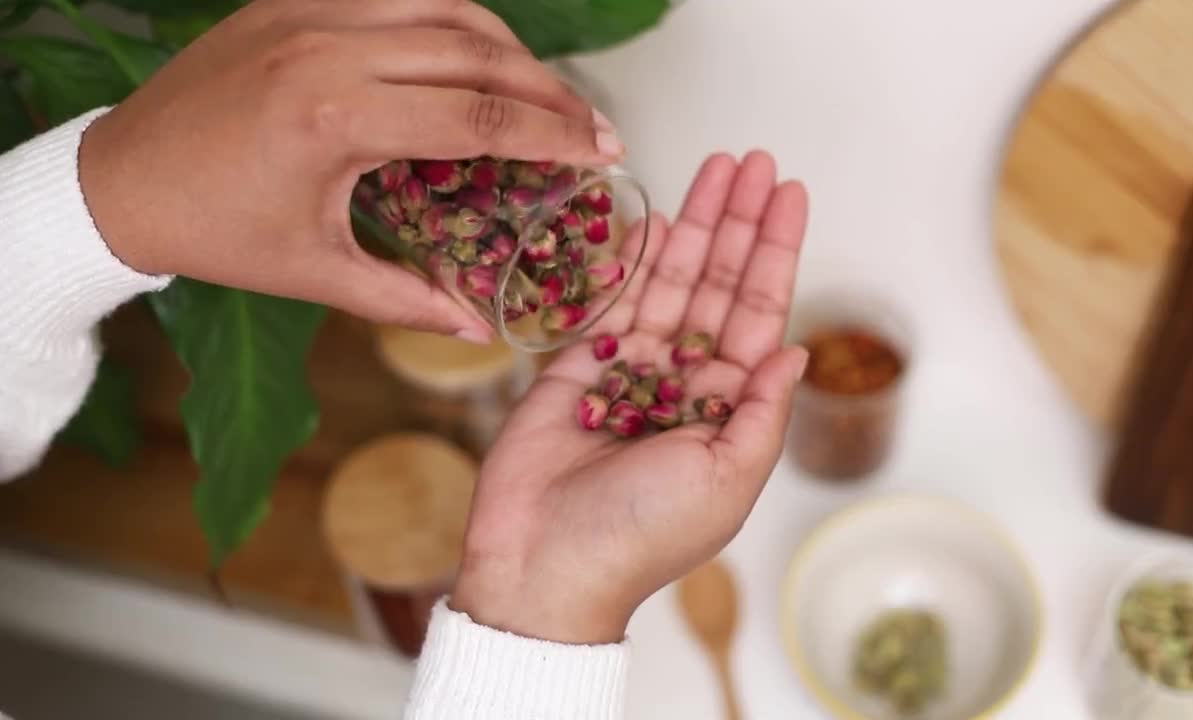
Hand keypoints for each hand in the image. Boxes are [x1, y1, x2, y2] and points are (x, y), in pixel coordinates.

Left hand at [79, 0, 621, 341]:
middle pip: (477, 50)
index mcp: (335, 118)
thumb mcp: (315, 273)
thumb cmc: (214, 231)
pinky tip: (474, 55)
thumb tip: (475, 327)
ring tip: (545, 91)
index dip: (553, 135)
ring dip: (508, 46)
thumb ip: (405, 299)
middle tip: (594, 125)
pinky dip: (450, 19)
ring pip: (445, 6)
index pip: (478, 114)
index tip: (602, 151)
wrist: (122, 180)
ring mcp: (308, 11)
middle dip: (549, 90)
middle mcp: (327, 48)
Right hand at [452, 151, 809, 642]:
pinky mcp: (577, 365)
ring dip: (695, 224)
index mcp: (727, 409)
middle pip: (720, 284)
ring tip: (717, 169)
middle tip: (756, 161)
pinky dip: (634, 258)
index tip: (790, 196)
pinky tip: (655, 217)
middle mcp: (684, 382)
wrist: (547, 561)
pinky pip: (612, 301)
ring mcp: (630, 369)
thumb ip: (763, 409)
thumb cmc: (643, 533)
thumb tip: (797, 348)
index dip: (776, 253)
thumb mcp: (728, 477)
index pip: (760, 313)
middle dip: (740, 222)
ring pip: (671, 281)